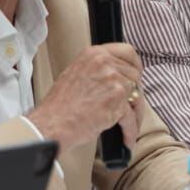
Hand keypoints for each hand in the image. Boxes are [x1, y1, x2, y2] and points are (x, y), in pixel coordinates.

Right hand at [29, 43, 144, 152]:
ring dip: (134, 113)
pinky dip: (130, 130)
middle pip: (135, 75)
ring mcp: (113, 81)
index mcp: (94, 54)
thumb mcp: (75, 74)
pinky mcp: (118, 100)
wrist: (52, 122)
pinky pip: (131, 117)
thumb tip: (115, 77)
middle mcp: (105, 63)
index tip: (137, 74)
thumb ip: (96, 70)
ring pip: (137, 96)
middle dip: (134, 93)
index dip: (135, 65)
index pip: (127, 51)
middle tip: (129, 105)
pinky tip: (127, 137)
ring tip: (127, 125)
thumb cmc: (59, 105)